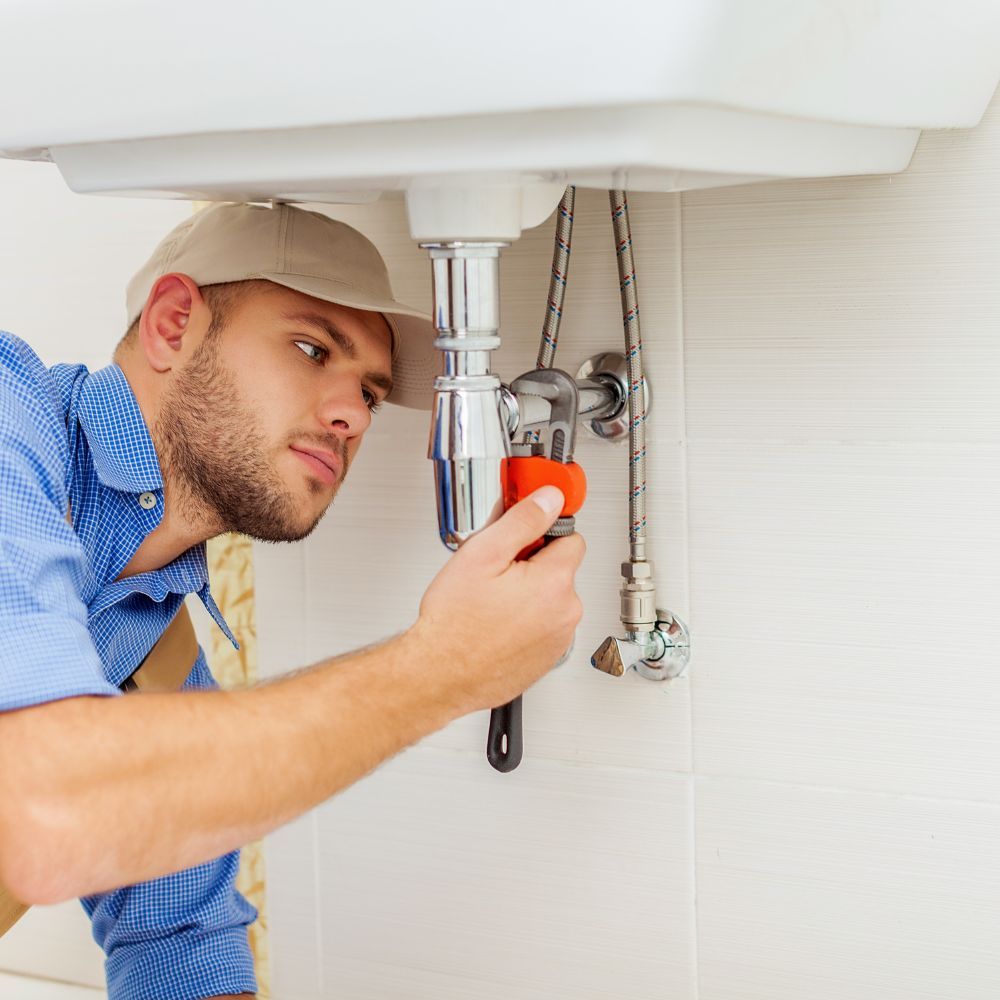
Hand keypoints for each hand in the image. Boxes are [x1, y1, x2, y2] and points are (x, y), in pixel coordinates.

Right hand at [414, 486, 585, 713]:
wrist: (440, 675)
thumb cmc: (454, 623)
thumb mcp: (483, 554)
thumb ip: (523, 520)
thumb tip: (549, 499)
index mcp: (554, 582)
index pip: (572, 538)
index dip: (543, 533)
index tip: (525, 536)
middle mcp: (565, 613)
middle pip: (561, 570)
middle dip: (534, 566)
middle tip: (496, 575)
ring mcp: (558, 639)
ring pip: (552, 600)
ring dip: (530, 596)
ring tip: (492, 604)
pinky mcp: (547, 659)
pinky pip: (544, 627)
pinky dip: (527, 624)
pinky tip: (497, 625)